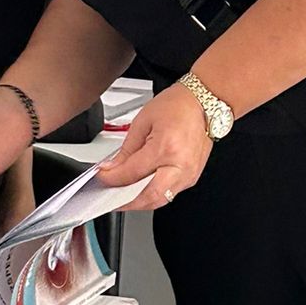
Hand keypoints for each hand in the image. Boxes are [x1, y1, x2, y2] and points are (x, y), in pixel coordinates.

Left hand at [95, 82, 212, 211]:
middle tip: (111, 198)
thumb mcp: (143, 122)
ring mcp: (189, 174)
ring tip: (124, 195)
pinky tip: (142, 188)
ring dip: (140, 202)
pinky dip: (154, 194)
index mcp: (165, 148)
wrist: (203, 102)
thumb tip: (114, 167)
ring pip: (161, 200)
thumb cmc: (177, 106)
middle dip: (127, 202)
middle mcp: (180, 165)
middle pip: (149, 197)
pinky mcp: (193, 176)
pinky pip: (170, 193)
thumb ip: (126, 149)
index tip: (103, 177)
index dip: (112, 179)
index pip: (132, 174)